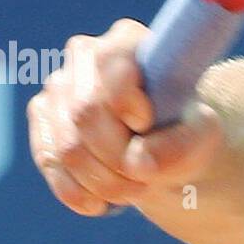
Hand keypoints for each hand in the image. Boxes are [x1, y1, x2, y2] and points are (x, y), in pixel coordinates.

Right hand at [27, 19, 223, 216]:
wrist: (164, 146)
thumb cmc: (186, 128)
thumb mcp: (201, 134)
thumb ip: (180, 144)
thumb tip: (137, 163)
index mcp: (127, 40)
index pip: (111, 63)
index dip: (125, 101)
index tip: (147, 124)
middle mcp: (84, 56)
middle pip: (85, 112)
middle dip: (116, 156)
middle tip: (145, 179)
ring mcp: (57, 89)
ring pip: (66, 147)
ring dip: (101, 180)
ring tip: (133, 190)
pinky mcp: (42, 122)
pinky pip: (50, 164)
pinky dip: (78, 191)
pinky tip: (102, 203)